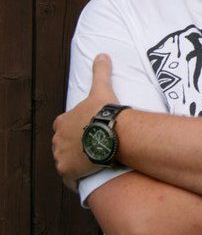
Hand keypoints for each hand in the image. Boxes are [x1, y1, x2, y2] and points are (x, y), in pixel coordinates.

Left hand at [52, 54, 117, 189]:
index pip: (62, 126)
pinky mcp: (68, 172)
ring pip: (65, 161)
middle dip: (73, 146)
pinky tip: (84, 179)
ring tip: (90, 163)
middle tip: (90, 148)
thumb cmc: (105, 112)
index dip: (74, 128)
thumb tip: (102, 54)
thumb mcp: (102, 89)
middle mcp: (57, 140)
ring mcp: (61, 157)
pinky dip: (74, 180)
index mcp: (62, 122)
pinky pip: (69, 179)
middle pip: (62, 144)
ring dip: (74, 162)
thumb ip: (100, 71)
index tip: (85, 131)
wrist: (112, 135)